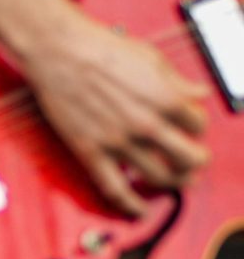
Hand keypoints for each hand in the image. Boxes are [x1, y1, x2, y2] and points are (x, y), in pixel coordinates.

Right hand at [20, 12, 211, 216]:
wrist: (58, 52)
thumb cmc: (99, 48)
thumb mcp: (150, 58)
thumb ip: (177, 81)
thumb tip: (196, 92)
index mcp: (166, 99)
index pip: (199, 124)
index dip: (198, 126)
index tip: (190, 128)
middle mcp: (147, 124)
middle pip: (189, 159)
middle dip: (195, 162)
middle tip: (192, 162)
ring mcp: (119, 142)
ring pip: (159, 178)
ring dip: (172, 183)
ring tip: (174, 181)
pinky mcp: (91, 152)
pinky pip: (116, 189)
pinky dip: (132, 205)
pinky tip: (140, 209)